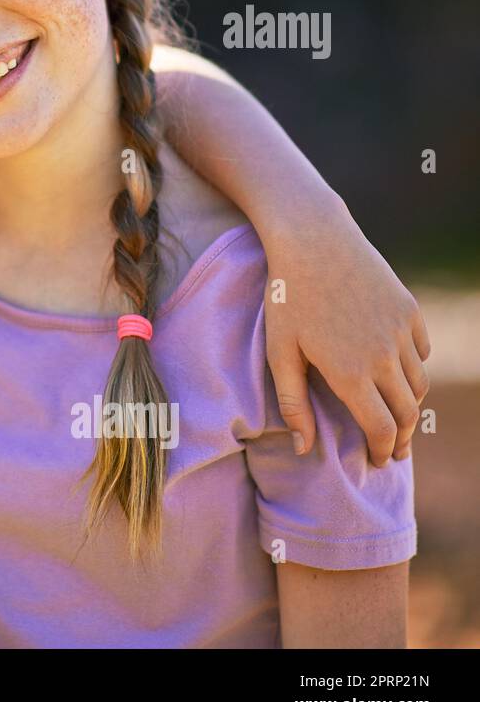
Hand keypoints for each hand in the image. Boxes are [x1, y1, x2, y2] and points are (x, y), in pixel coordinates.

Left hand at [262, 195, 428, 466]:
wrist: (313, 240)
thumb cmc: (287, 297)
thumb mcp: (280, 352)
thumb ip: (293, 403)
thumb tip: (304, 449)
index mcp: (351, 373)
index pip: (382, 429)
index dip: (383, 451)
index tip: (378, 461)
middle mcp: (384, 356)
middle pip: (408, 413)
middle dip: (403, 438)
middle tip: (394, 450)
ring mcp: (401, 332)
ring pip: (418, 383)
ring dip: (410, 405)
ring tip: (396, 415)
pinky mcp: (409, 310)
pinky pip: (421, 350)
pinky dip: (414, 367)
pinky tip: (398, 373)